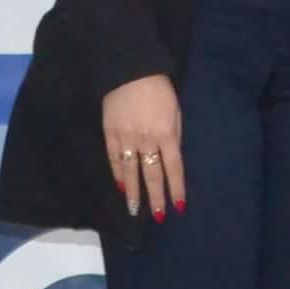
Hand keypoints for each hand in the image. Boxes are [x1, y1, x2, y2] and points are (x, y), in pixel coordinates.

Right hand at [100, 74, 183, 220]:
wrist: (129, 72)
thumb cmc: (159, 89)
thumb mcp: (176, 110)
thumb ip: (175, 134)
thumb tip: (173, 156)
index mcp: (167, 133)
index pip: (174, 167)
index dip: (176, 187)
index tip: (179, 205)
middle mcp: (147, 140)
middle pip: (152, 174)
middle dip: (156, 197)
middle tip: (158, 216)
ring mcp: (126, 138)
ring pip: (130, 172)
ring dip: (134, 193)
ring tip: (135, 210)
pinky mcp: (110, 134)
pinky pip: (114, 159)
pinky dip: (118, 175)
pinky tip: (122, 187)